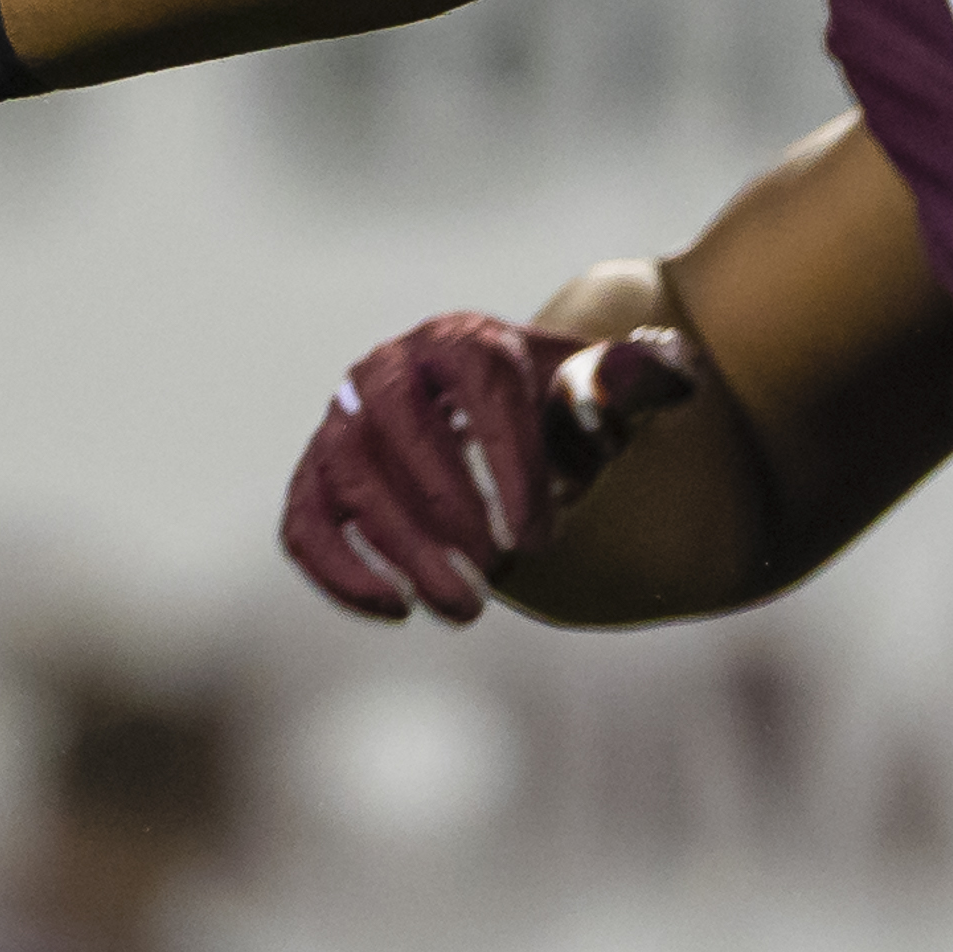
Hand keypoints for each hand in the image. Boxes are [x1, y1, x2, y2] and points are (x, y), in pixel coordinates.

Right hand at [280, 310, 700, 621]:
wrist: (501, 418)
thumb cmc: (560, 408)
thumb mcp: (606, 392)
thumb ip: (639, 379)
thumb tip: (648, 374)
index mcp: (464, 340)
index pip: (479, 386)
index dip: (507, 464)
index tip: (539, 538)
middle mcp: (389, 369)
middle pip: (398, 427)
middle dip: (447, 507)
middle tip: (497, 573)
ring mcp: (342, 423)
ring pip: (348, 478)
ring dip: (400, 549)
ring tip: (463, 608)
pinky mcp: (316, 479)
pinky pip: (304, 524)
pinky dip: (338, 571)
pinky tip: (396, 611)